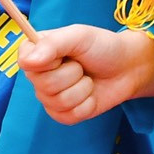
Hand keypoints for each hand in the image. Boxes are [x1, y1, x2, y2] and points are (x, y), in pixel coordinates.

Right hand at [17, 25, 153, 124]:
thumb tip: (26, 62)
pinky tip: (90, 95)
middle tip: (81, 66)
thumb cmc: (102, 47)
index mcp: (35, 51)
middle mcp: (38, 75)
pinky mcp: (62, 113)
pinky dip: (85, 106)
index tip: (64, 54)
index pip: (25, 63)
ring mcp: (48, 96)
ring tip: (88, 79)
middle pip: (43, 85)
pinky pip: (67, 116)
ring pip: (57, 102)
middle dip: (72, 75)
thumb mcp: (78, 36)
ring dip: (82, 90)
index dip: (47, 61)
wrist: (128, 68)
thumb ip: (52, 44)